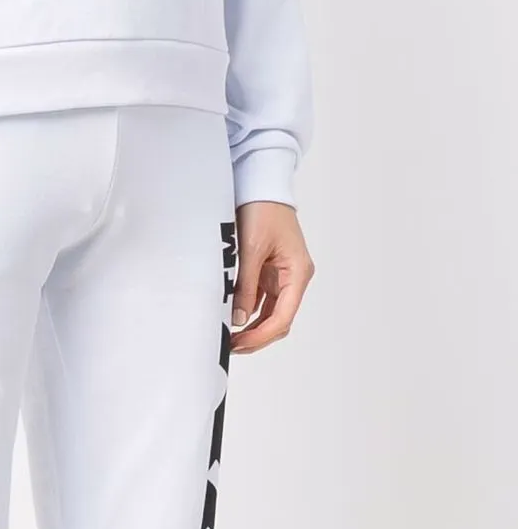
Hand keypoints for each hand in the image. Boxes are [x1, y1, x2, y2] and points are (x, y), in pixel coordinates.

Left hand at [230, 201, 314, 353]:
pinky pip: (260, 296)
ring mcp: (282, 274)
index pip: (283, 318)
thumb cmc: (263, 209)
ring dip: (251, 324)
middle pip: (279, 318)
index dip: (261, 335)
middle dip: (257, 335)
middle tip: (232, 346)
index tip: (239, 343)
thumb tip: (239, 318)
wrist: (262, 182)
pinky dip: (247, 307)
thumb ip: (246, 284)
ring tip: (229, 335)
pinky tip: (231, 314)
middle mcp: (294, 277)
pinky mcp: (269, 268)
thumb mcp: (251, 248)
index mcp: (298, 273)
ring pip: (269, 310)